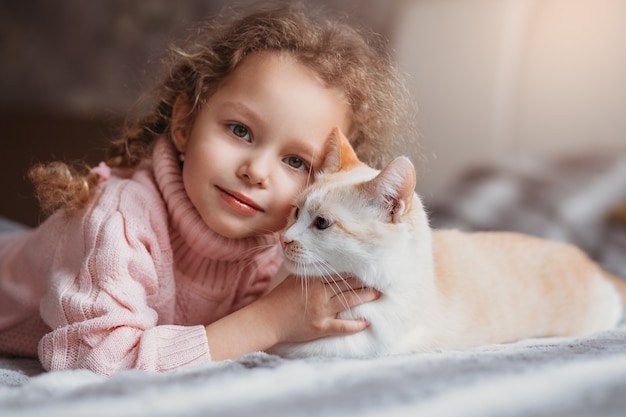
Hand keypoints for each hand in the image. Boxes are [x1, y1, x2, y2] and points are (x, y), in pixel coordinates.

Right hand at [204, 274, 378, 360]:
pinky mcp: (320, 327)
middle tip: (380, 278)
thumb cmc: (280, 298)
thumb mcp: (294, 278)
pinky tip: (366, 322)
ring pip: (348, 302)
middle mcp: (319, 293)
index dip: (354, 268)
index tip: (367, 263)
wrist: (267, 320)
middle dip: (365, 282)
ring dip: (365, 298)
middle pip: (347, 285)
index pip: (338, 271)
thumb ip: (310, 269)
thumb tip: (322, 256)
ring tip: (377, 294)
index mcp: (313, 279)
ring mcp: (321, 311)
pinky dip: (354, 325)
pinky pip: (341, 326)